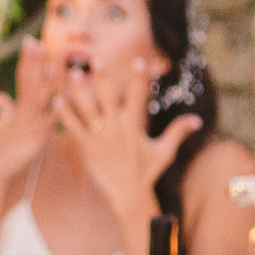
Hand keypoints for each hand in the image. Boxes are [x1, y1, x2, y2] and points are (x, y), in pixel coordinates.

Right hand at [0, 40, 63, 184]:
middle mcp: (24, 111)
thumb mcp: (2, 125)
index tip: (32, 41)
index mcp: (19, 106)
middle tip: (36, 42)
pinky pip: (49, 121)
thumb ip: (5, 109)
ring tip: (53, 63)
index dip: (28, 59)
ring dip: (47, 80)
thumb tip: (0, 96)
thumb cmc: (0, 148)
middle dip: (33, 62)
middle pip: (29, 81)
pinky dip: (55, 110)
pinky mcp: (37, 137)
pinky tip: (62, 99)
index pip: (23, 77)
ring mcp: (31, 122)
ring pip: (40, 97)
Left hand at [58, 54, 198, 213]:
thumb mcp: (164, 151)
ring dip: (80, 92)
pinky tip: (56, 99)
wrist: (127, 194)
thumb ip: (177, 132)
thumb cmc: (147, 171)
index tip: (139, 61)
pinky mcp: (86, 148)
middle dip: (104, 80)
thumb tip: (198, 120)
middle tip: (96, 60)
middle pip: (109, 100)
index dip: (139, 80)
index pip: (138, 99)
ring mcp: (100, 139)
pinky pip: (74, 128)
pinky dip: (65, 115)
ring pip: (88, 111)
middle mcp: (117, 131)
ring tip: (72, 74)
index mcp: (135, 128)